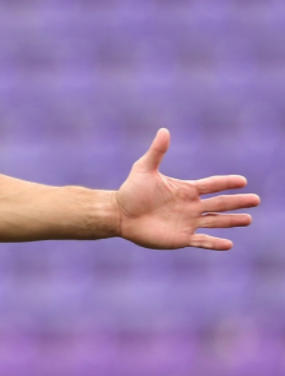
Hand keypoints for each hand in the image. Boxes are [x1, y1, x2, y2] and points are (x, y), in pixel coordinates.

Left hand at [116, 129, 259, 250]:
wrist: (119, 215)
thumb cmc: (130, 191)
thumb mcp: (144, 169)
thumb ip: (157, 151)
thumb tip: (164, 130)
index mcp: (185, 190)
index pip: (212, 185)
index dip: (227, 183)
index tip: (243, 181)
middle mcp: (190, 206)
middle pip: (219, 204)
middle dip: (237, 202)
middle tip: (256, 200)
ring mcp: (187, 222)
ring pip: (215, 222)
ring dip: (232, 221)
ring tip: (248, 220)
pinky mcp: (180, 238)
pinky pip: (202, 242)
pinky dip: (215, 244)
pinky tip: (229, 245)